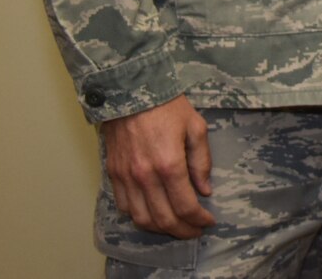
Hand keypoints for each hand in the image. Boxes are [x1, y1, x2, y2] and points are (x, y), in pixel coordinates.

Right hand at [101, 95, 214, 238]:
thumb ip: (201, 162)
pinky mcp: (113, 173)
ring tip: (175, 225)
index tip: (208, 221)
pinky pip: (124, 206)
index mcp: (170, 164)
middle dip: (182, 231)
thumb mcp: (195, 127)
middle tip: (194, 230)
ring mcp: (127, 177)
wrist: (131, 91)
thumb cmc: (167, 105)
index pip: (185, 206)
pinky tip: (152, 211)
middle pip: (164, 219)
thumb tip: (205, 190)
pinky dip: (139, 216)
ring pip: (142, 218)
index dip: (198, 220)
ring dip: (160, 228)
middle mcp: (146, 176)